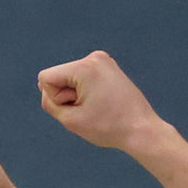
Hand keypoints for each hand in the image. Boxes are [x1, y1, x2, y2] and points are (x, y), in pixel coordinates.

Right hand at [36, 50, 170, 152]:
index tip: (77, 108)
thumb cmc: (108, 127)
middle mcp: (94, 57)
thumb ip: (49, 102)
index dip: (54, 98)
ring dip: (76, 95)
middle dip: (67, 96)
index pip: (46, 78)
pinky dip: (86, 92)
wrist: (141, 129)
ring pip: (69, 78)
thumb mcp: (70, 120)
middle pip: (58, 77)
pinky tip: (102, 102)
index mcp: (85, 67)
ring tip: (98, 106)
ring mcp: (103, 60)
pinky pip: (82, 78)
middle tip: (90, 109)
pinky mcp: (108, 67)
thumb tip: (46, 87)